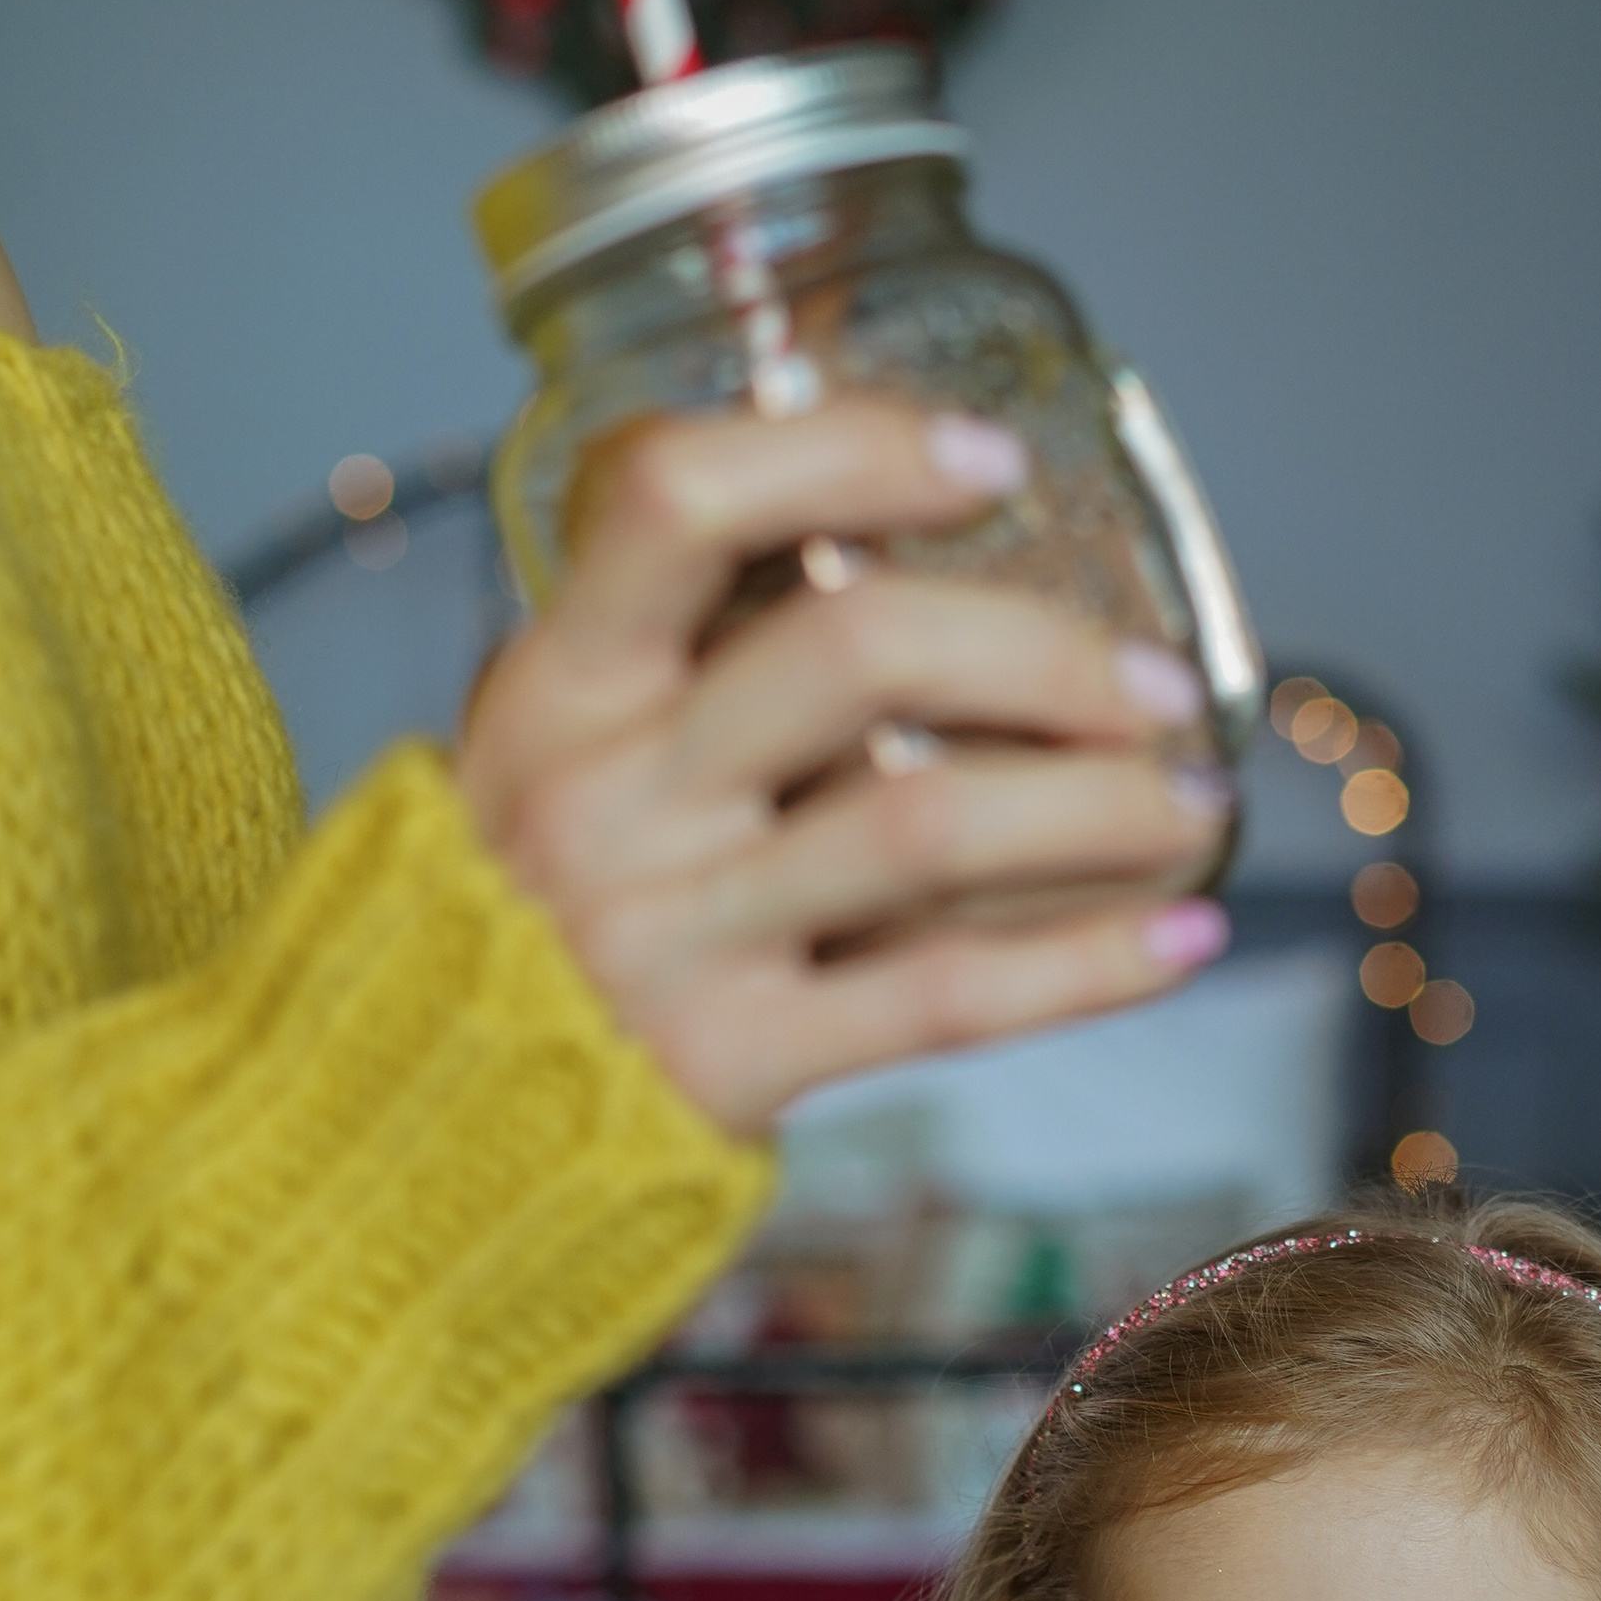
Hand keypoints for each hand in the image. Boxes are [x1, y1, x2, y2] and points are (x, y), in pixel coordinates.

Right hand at [455, 396, 1231, 1138]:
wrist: (409, 1152)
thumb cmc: (516, 933)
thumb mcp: (546, 765)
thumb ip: (680, 673)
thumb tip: (883, 545)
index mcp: (554, 688)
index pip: (679, 495)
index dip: (851, 448)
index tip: (989, 458)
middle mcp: (605, 796)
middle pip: (854, 651)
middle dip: (1040, 647)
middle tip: (1150, 681)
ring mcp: (667, 935)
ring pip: (924, 826)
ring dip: (1097, 805)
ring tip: (1191, 800)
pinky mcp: (728, 1065)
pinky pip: (942, 996)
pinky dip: (1085, 963)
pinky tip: (1179, 937)